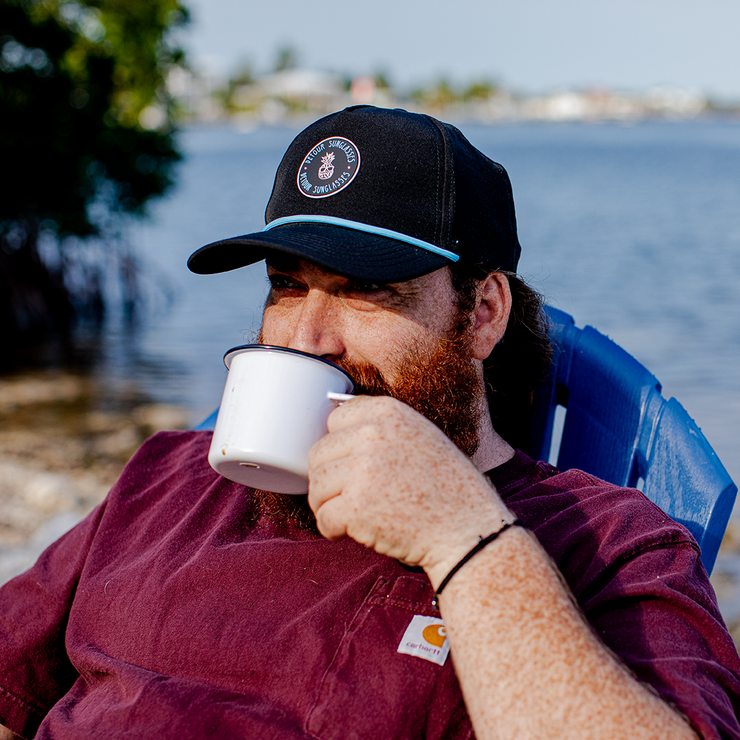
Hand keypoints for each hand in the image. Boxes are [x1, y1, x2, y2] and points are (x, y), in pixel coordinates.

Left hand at [307, 396, 510, 583]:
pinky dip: (332, 529)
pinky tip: (352, 530)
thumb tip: (336, 433)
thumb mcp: (420, 435)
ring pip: (316, 485)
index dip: (339, 445)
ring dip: (327, 504)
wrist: (468, 529)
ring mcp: (363, 471)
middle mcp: (372, 435)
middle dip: (328, 478)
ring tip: (351, 513)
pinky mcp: (356, 508)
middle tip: (348, 496)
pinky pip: (323, 517)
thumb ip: (381, 427)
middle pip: (319, 453)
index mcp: (388, 412)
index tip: (350, 463)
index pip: (335, 419)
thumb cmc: (447, 487)